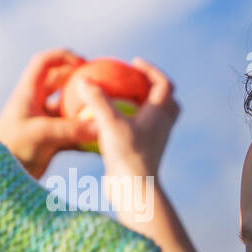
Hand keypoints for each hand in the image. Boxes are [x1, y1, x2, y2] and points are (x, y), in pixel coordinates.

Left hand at [0, 48, 98, 176]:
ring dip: (85, 109)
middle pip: (60, 81)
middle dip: (80, 80)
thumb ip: (72, 129)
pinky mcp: (49, 139)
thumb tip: (101, 126)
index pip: (44, 62)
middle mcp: (35, 103)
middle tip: (103, 85)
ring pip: (68, 108)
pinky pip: (71, 131)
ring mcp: (43, 121)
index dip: (64, 57)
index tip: (85, 64)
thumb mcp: (42, 135)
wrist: (1, 175)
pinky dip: (85, 133)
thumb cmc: (14, 148)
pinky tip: (102, 140)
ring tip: (107, 111)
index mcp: (28, 92)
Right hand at [70, 58, 179, 178]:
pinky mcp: (144, 152)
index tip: (134, 62)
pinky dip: (130, 122)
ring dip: (143, 106)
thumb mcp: (109, 122)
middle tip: (133, 81)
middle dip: (154, 88)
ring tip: (121, 100)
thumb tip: (84, 80)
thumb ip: (97, 99)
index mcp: (160, 114)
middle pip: (167, 101)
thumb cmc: (126, 154)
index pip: (163, 83)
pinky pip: (141, 131)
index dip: (151, 70)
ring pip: (156, 118)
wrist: (134, 189)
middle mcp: (162, 126)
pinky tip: (108, 123)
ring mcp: (154, 140)